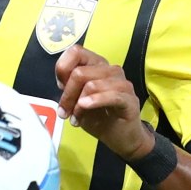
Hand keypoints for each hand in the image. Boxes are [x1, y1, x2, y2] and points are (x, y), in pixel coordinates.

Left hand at [55, 44, 154, 159]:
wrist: (120, 137)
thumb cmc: (100, 116)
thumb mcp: (78, 100)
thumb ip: (69, 86)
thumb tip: (61, 78)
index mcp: (97, 65)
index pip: (76, 52)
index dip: (63, 68)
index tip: (60, 87)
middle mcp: (111, 70)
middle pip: (80, 72)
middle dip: (68, 94)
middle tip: (64, 112)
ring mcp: (122, 84)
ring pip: (92, 84)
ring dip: (78, 104)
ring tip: (76, 118)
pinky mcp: (130, 99)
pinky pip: (111, 95)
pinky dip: (95, 101)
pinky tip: (85, 108)